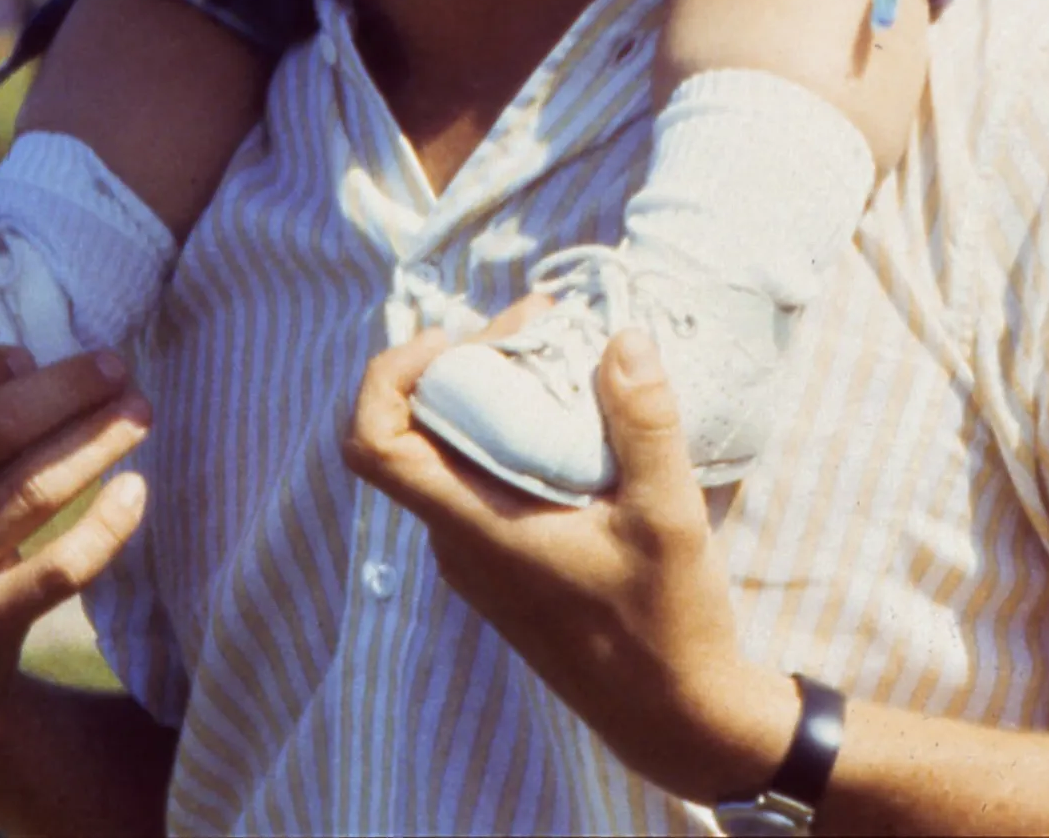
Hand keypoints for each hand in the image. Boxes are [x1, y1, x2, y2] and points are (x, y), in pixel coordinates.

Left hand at [343, 323, 799, 804]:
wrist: (674, 719)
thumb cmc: (667, 626)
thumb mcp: (668, 518)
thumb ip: (645, 426)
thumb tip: (625, 338)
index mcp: (476, 529)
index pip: (373, 446)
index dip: (389, 376)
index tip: (457, 341)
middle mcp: (459, 543)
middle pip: (414, 433)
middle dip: (462, 367)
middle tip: (538, 329)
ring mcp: (478, 560)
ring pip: (448, 458)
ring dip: (488, 400)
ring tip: (558, 362)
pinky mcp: (504, 568)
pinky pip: (480, 483)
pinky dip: (509, 437)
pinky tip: (575, 423)